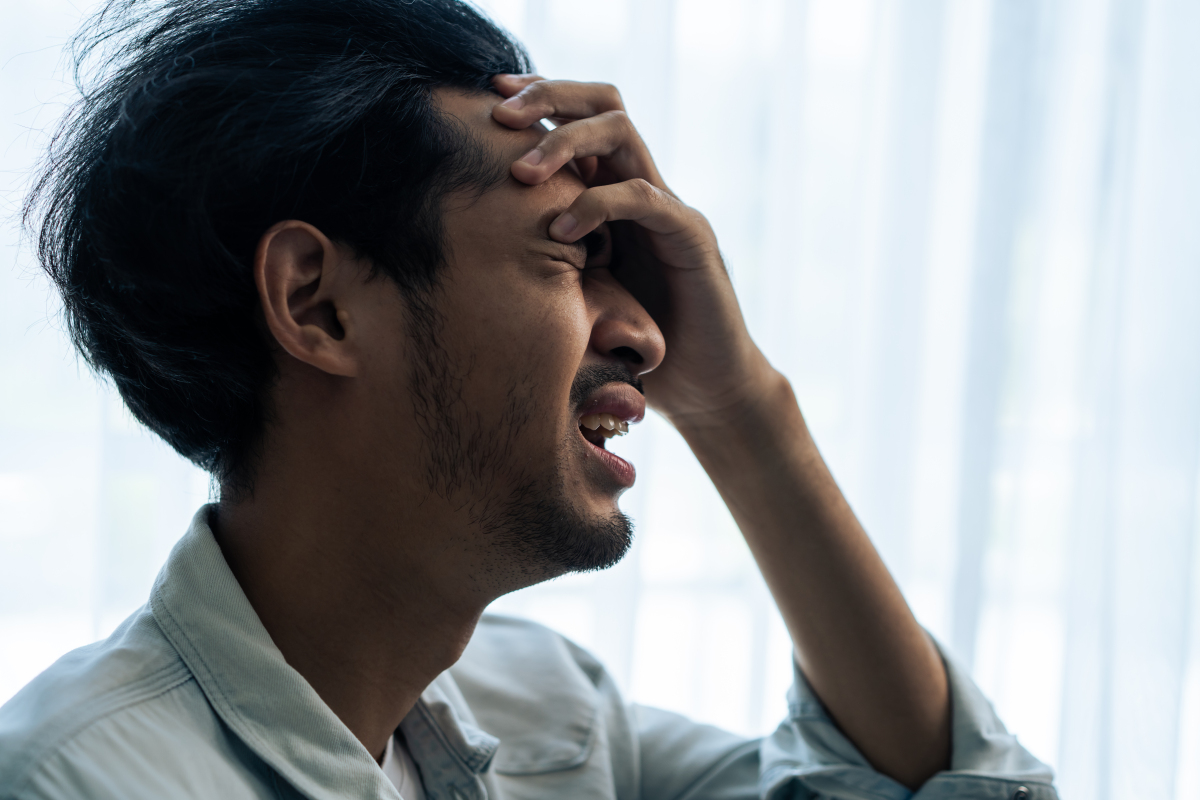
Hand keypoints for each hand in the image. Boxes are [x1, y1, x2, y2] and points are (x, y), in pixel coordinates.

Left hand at [491, 75, 780, 428]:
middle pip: (603, 103)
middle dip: (548, 96)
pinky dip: (597, 205)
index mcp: (615, 192)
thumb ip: (539, 264)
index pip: (581, 115)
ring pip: (620, 134)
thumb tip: (464, 253)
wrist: (703, 386)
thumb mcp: (572, 294)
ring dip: (564, 142)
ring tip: (521, 175)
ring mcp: (669, 208)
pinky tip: (561, 233)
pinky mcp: (690, 237)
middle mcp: (643, 187)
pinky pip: (644, 197)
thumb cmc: (633, 345)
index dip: (538, 96)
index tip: (487, 97)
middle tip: (499, 114)